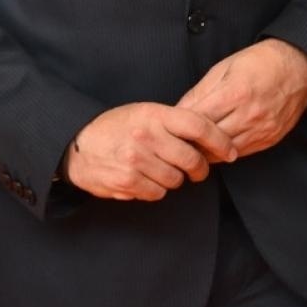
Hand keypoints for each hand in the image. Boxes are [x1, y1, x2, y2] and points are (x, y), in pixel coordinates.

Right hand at [60, 102, 235, 201]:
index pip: (198, 126)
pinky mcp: (128, 181)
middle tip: (196, 170)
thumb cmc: (114, 127)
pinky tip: (143, 178)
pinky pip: (158, 193)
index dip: (220, 141)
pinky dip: (155, 189)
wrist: (75, 144)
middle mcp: (146, 136)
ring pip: (177, 180)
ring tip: (159, 169)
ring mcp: (137, 160)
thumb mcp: (142, 113)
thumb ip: (172, 123)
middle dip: (199, 168)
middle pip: (192, 159)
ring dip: (174, 179)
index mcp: (153, 114)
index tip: (230, 152)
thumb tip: (209, 139)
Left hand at [175, 39, 306, 158]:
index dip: (180, 126)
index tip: (168, 128)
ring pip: (225, 152)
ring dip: (207, 151)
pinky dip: (225, 151)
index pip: (198, 120)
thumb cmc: (259, 62)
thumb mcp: (223, 68)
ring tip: (193, 146)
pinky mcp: (270, 139)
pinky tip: (215, 146)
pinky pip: (242, 152)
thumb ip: (200, 92)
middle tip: (175, 142)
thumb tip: (179, 109)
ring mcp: (262, 129)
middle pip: (210, 140)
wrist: (298, 67)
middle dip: (191, 142)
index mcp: (235, 93)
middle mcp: (249, 115)